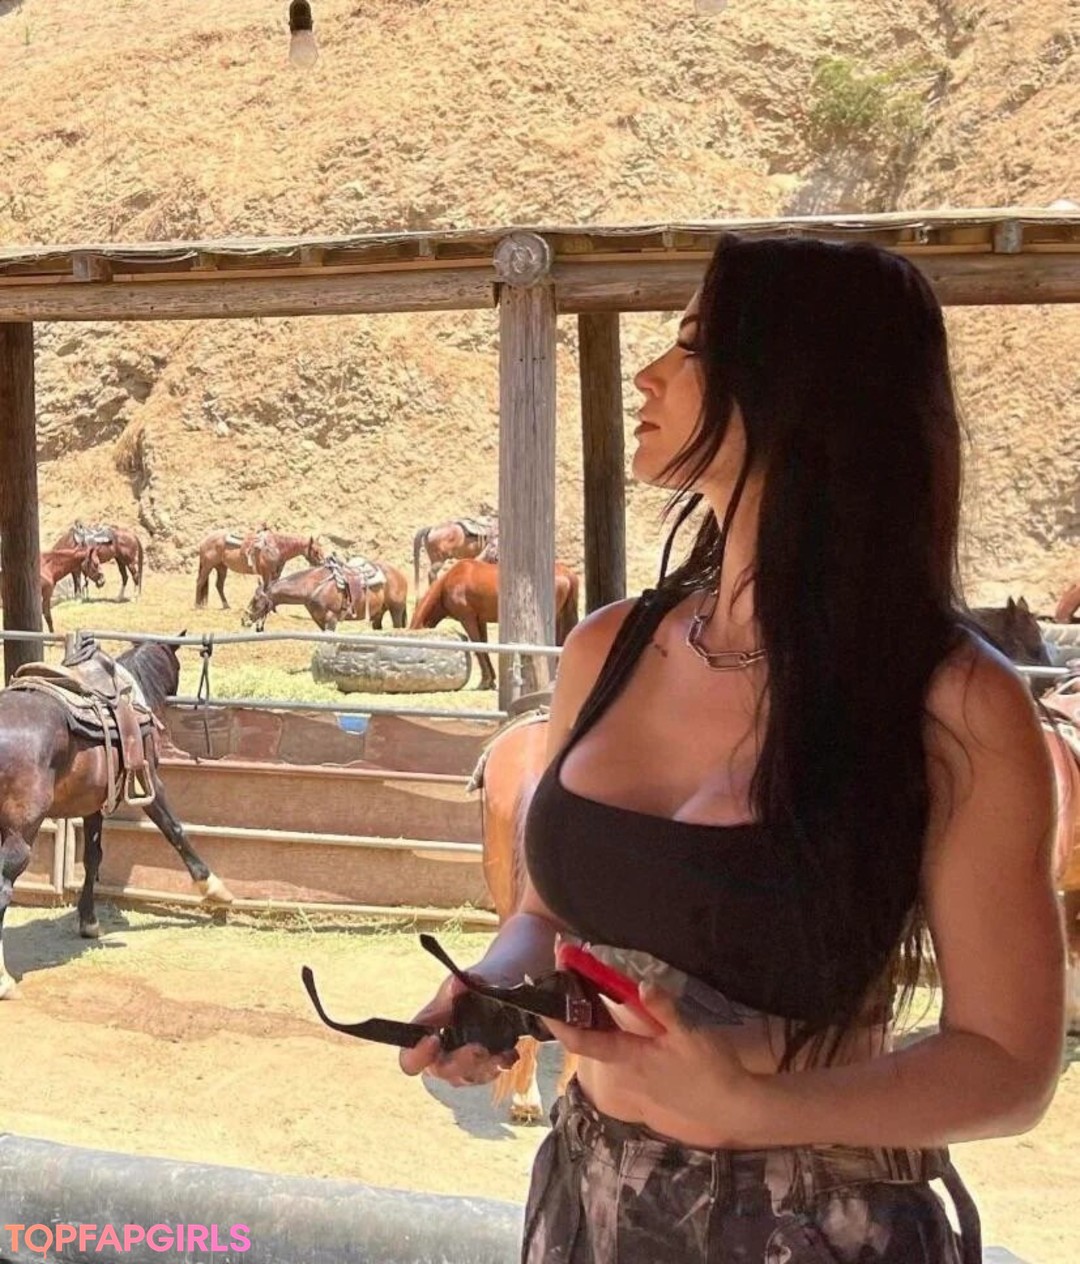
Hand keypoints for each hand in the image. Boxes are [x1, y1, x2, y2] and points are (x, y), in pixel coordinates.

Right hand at [398, 970, 519, 1087]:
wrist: (502, 984)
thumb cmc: (474, 981)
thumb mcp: (467, 978)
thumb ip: (460, 983)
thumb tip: (457, 984)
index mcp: (425, 1031)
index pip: (409, 1057)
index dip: (417, 1055)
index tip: (434, 1040)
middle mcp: (441, 1053)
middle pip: (441, 1071)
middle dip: (461, 1062)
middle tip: (480, 1049)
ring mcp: (462, 1063)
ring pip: (468, 1076)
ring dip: (485, 1067)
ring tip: (502, 1052)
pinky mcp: (484, 1067)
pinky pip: (489, 1075)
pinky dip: (500, 1066)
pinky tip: (510, 1054)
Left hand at [546, 982, 759, 1141]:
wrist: (730, 1106)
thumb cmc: (710, 1070)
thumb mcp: (690, 1035)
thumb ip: (665, 1010)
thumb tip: (643, 985)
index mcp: (630, 1057)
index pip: (584, 1041)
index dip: (559, 1025)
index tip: (541, 1005)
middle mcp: (624, 1070)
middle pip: (587, 1038)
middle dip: (572, 1009)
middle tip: (566, 973)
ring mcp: (632, 1078)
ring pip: (600, 1045)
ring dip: (588, 1018)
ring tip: (581, 985)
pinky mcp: (643, 1081)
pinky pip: (615, 1053)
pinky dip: (605, 1030)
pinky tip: (609, 1012)